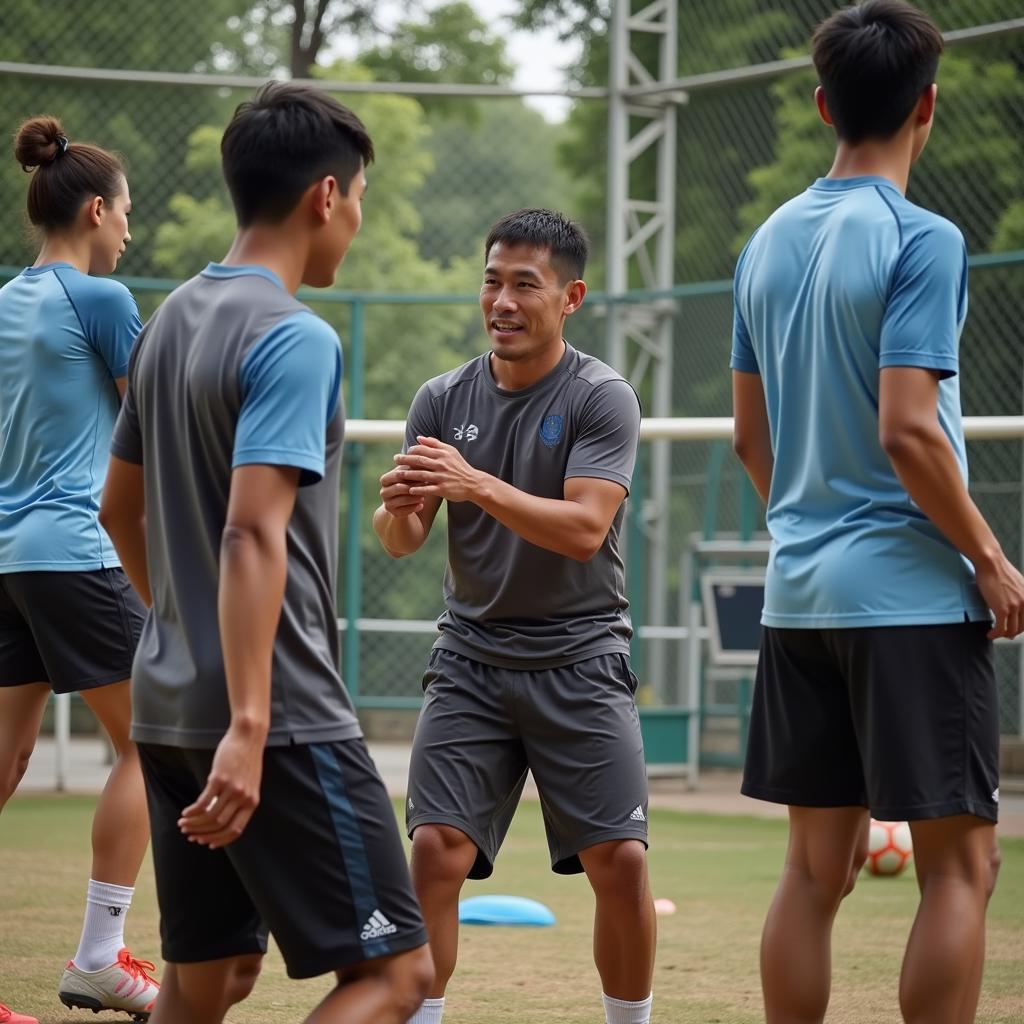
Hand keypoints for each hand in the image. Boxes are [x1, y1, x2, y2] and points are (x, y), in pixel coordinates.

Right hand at [178, 724, 264, 848]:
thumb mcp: (248, 783)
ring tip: (183, 822)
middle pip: (219, 826)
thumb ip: (238, 800)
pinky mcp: (220, 779)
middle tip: (189, 834)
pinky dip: (192, 811)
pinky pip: (203, 803)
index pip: (235, 830)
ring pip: (209, 816)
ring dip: (194, 823)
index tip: (206, 843)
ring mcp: (232, 789)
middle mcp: (244, 798)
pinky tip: (186, 812)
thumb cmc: (246, 759)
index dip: (219, 840)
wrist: (248, 736)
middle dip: (202, 833)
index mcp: (252, 802)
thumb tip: (217, 817)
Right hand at [379, 465, 424, 517]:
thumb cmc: (407, 484)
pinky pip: (404, 511)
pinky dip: (414, 507)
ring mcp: (387, 503)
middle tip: (426, 484)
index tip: (422, 471)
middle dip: (413, 486)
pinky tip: (422, 505)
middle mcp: (383, 492)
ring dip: (414, 497)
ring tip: (425, 495)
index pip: (395, 475)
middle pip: (398, 487)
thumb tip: (421, 460)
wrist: (401, 503)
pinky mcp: (393, 513)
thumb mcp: (408, 476)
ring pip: (402, 500)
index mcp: (385, 480)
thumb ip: (411, 468)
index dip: (409, 473)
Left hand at [393, 435, 484, 503]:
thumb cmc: (460, 467)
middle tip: (395, 459)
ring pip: (421, 475)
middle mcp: (442, 465)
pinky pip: (428, 489)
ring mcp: (442, 477)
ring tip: (397, 474)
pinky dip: (418, 489)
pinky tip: (409, 490)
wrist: (473, 483)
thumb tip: (418, 437)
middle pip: (419, 461)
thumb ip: (434, 444)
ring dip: (408, 475)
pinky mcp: (443, 489)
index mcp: (442, 454)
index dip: (412, 451)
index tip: (405, 453)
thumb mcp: (450, 451)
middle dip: (405, 460)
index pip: (423, 450)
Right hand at [975, 553, 1023, 638]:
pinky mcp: (1002, 609)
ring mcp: (1015, 607)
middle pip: (1022, 627)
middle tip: (1004, 634)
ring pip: (1011, 630)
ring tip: (994, 634)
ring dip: (1002, 635)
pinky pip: (1000, 628)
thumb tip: (1014, 602)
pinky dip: (995, 634)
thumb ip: (1020, 594)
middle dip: (1012, 633)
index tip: (1013, 629)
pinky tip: (989, 634)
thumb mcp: (1017, 583)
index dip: (1021, 627)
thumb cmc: (999, 569)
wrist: (991, 562)